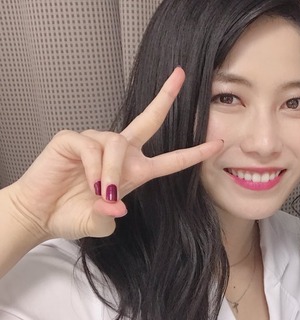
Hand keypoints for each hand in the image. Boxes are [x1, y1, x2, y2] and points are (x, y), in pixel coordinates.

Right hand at [7, 67, 222, 240]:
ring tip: (99, 191)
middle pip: (149, 119)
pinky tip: (87, 183)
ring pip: (118, 144)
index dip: (195, 152)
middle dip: (166, 96)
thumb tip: (117, 204)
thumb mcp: (100, 222)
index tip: (218, 143)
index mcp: (135, 170)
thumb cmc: (72, 215)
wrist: (40, 215)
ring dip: (111, 171)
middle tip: (181, 75)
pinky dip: (93, 168)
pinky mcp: (73, 139)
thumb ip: (111, 216)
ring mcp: (96, 142)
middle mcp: (120, 151)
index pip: (171, 159)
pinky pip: (92, 148)